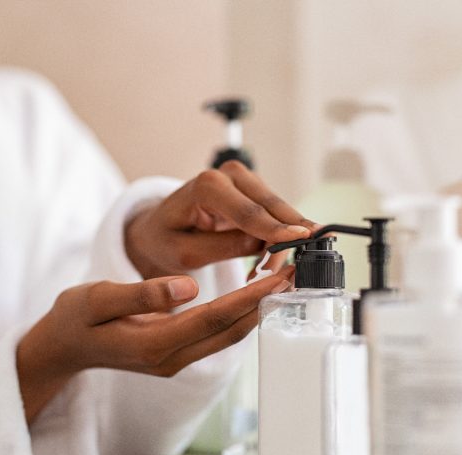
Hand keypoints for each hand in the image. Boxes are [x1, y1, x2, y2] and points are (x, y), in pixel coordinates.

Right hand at [16, 265, 293, 422]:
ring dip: (257, 307)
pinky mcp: (177, 353)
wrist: (64, 347)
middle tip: (294, 270)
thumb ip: (141, 295)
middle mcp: (171, 358)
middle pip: (230, 331)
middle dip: (265, 301)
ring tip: (281, 276)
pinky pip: (216, 333)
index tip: (279, 275)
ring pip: (228, 334)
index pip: (213, 319)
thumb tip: (187, 287)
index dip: (248, 298)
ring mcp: (176, 359)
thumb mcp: (96, 299)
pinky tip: (251, 291)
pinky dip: (239, 312)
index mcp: (154, 344)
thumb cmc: (76, 319)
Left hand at [125, 160, 318, 277]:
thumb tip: (263, 245)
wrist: (158, 229)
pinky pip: (275, 216)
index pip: (249, 211)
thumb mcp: (185, 253)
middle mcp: (229, 174)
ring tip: (264, 272)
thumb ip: (223, 248)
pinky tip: (265, 261)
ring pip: (279, 212)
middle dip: (288, 236)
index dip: (276, 229)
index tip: (302, 239)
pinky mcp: (253, 193)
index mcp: (207, 185)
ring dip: (281, 242)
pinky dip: (276, 238)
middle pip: (272, 206)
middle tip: (298, 267)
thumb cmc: (165, 240)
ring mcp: (244, 180)